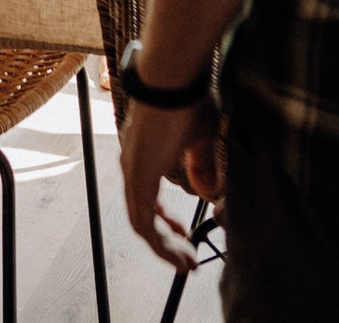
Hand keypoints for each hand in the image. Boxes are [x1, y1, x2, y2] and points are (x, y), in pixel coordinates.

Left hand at [120, 96, 219, 270]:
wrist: (173, 76)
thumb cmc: (188, 97)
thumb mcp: (200, 138)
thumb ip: (201, 167)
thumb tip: (205, 192)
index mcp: (144, 155)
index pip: (147, 198)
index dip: (165, 221)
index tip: (183, 234)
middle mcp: (133, 165)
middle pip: (142, 216)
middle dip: (166, 241)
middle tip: (185, 258)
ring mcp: (133, 171)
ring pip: (142, 224)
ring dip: (165, 247)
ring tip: (186, 263)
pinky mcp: (139, 176)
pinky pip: (144, 222)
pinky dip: (160, 242)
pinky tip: (179, 253)